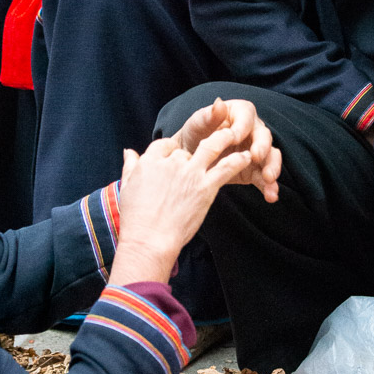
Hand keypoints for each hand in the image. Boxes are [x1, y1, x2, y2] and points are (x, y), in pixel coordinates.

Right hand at [109, 127, 261, 285]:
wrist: (150, 239)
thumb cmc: (136, 219)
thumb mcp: (126, 187)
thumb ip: (130, 166)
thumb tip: (129, 151)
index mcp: (150, 162)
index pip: (165, 145)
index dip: (172, 150)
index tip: (176, 156)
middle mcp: (171, 163)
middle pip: (186, 150)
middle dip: (194, 153)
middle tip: (206, 148)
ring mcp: (190, 174)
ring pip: (211, 147)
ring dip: (224, 138)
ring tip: (234, 133)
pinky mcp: (205, 187)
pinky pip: (226, 168)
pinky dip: (238, 161)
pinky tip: (247, 157)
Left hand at [171, 95, 279, 202]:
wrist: (190, 158)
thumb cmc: (194, 135)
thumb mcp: (196, 125)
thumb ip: (208, 116)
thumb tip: (219, 104)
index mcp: (239, 114)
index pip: (246, 117)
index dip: (242, 126)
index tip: (234, 137)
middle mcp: (252, 130)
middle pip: (264, 136)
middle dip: (263, 147)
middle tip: (256, 157)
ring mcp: (255, 151)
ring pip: (270, 157)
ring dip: (272, 167)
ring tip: (269, 179)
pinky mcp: (254, 170)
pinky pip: (265, 177)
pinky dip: (270, 187)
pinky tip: (270, 196)